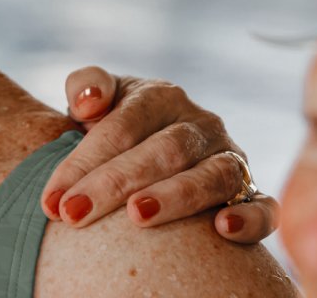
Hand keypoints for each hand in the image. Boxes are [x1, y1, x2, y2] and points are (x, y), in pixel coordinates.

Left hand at [41, 66, 278, 243]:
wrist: (152, 147)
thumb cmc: (116, 127)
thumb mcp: (96, 100)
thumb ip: (86, 87)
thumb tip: (88, 102)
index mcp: (160, 96)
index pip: (121, 126)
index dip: (85, 161)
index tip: (53, 199)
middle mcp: (200, 123)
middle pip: (162, 150)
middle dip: (114, 183)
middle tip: (75, 213)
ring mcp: (229, 156)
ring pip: (212, 175)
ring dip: (175, 197)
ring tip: (137, 216)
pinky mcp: (252, 191)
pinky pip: (263, 205)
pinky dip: (250, 218)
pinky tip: (223, 230)